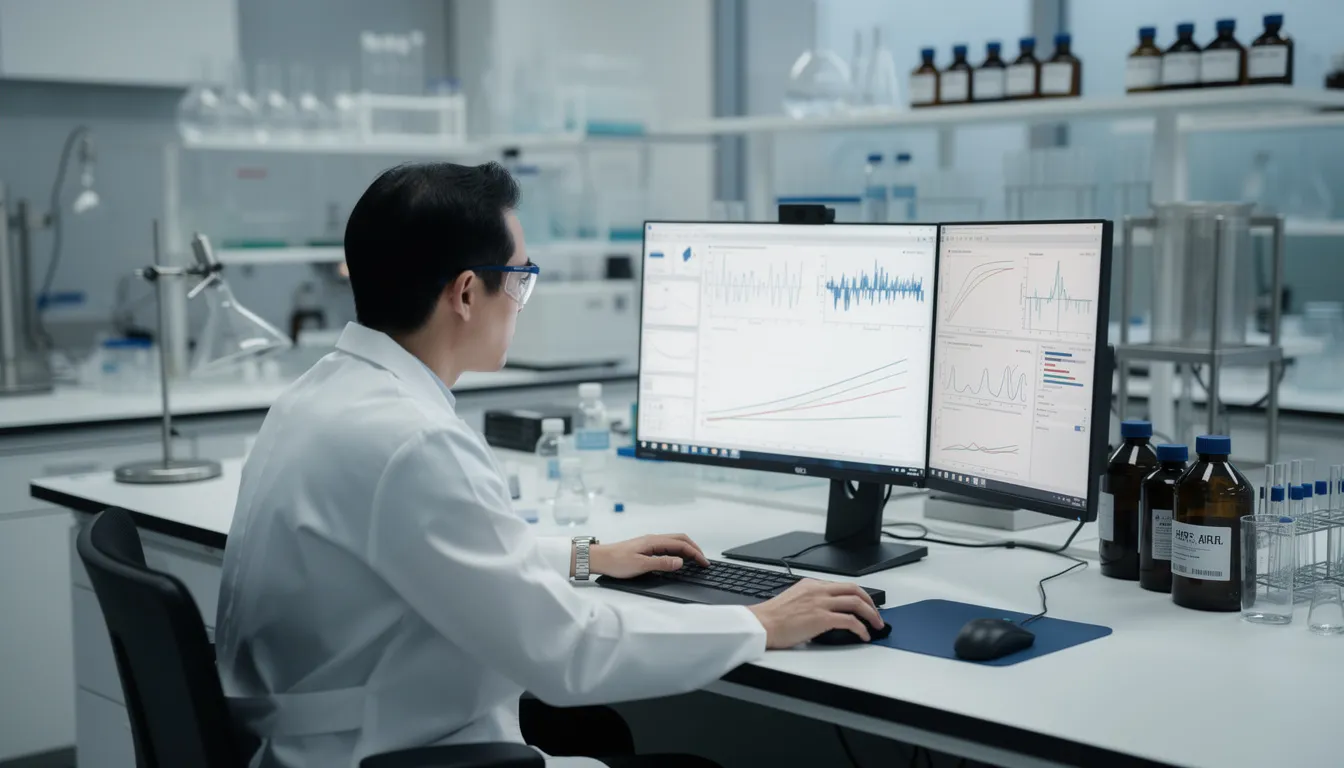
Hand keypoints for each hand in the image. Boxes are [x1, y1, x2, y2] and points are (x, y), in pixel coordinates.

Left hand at [586, 534, 710, 578]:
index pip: (681, 544)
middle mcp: (653, 539)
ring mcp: (649, 542)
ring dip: (687, 548)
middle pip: (680, 539)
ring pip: (674, 541)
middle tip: (703, 560)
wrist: (599, 558)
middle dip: (694, 548)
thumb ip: (661, 563)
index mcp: (654, 541)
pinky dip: (678, 550)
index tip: (704, 563)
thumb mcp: (640, 565)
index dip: (695, 553)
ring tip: (695, 559)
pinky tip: (678, 558)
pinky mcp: (645, 547)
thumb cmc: (616, 561)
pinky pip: (667, 545)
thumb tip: (680, 562)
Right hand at [747, 580, 883, 647]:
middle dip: (870, 602)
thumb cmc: (772, 617)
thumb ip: (810, 601)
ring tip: (876, 625)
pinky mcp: (822, 618)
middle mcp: (818, 590)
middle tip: (876, 614)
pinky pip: (850, 621)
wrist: (762, 624)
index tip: (864, 605)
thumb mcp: (793, 600)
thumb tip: (824, 613)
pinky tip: (864, 635)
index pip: (842, 586)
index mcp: (811, 585)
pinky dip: (861, 628)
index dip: (858, 595)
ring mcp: (821, 603)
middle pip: (854, 590)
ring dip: (871, 614)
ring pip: (856, 603)